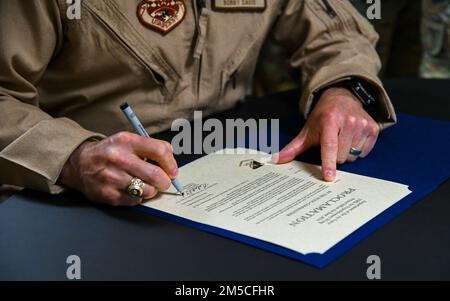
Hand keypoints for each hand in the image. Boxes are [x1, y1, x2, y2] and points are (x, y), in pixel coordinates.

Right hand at [59, 132, 178, 205]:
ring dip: (152, 190)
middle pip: (156, 175)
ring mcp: (112, 178)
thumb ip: (150, 147)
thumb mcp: (127, 140)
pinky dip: (138, 197)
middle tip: (164, 181)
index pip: (160, 150)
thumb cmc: (109, 152)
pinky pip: (136, 201)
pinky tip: (131, 190)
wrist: (79, 164)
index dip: (171, 163)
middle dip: (165, 181)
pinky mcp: (108, 194)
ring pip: (148, 191)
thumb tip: (171, 161)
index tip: (173, 170)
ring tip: (145, 185)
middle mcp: (119, 158)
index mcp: (126, 141)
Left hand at [273, 87, 379, 181]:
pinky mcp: (373, 128)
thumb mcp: (307, 131)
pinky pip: (364, 152)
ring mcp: (362, 124)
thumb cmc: (322, 118)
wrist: (341, 97)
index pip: (329, 146)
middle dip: (335, 156)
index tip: (329, 176)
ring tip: (342, 140)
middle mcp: (348, 120)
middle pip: (341, 156)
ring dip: (346, 154)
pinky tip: (352, 139)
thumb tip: (275, 160)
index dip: (328, 163)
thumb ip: (293, 148)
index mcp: (329, 121)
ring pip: (353, 156)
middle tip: (332, 143)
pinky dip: (357, 150)